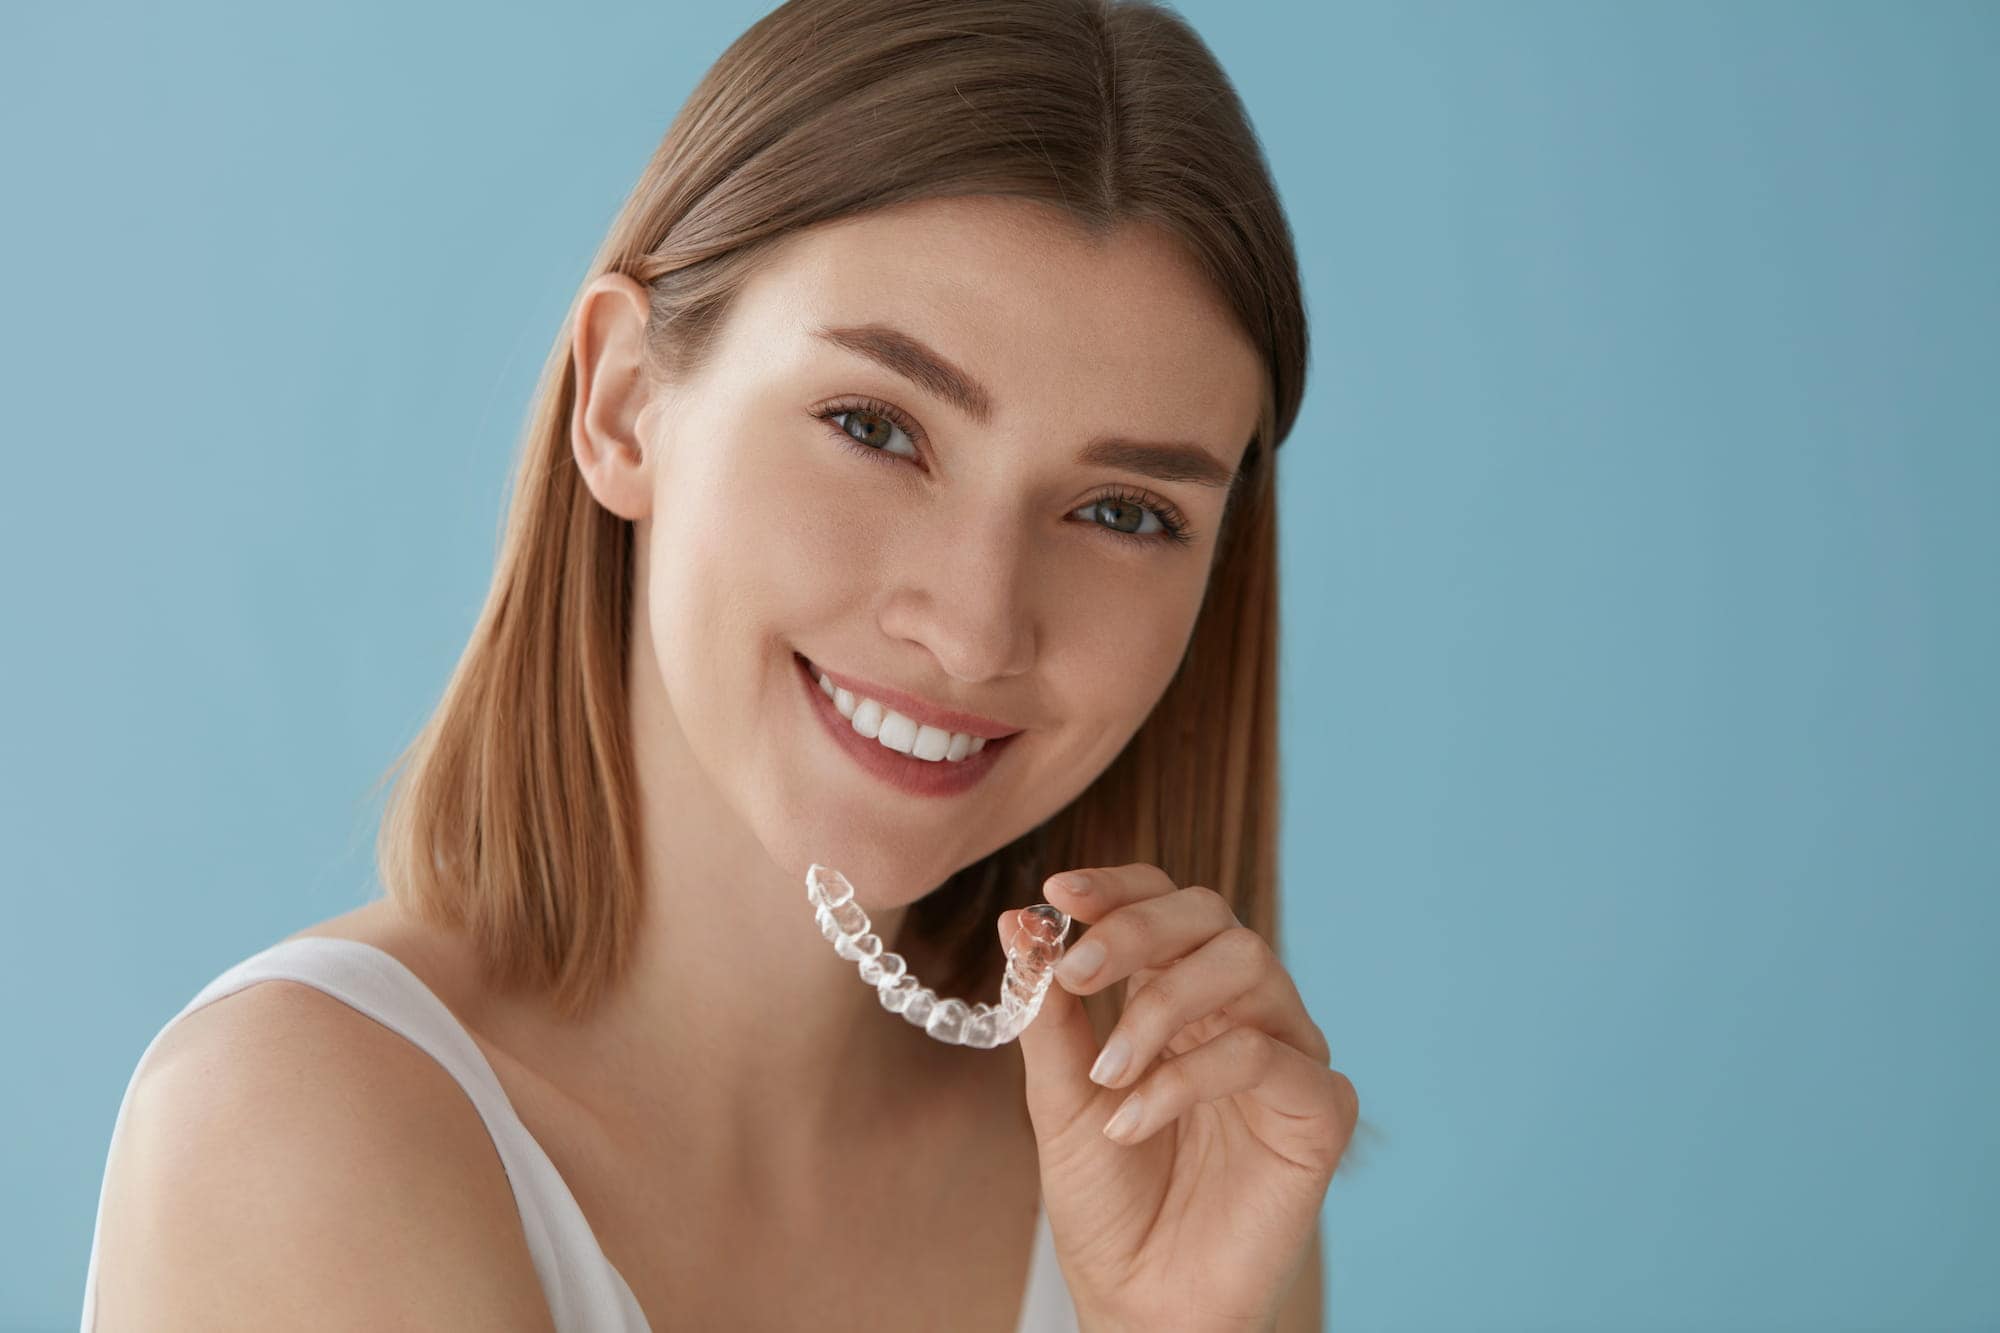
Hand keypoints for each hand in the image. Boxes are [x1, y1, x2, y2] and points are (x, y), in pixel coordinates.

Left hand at [998, 864, 1356, 1332]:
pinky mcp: (1320, 1112)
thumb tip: (1020, 920)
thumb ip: (1048, 1011)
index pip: (1165, 909)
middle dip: (1138, 930)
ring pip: (1248, 965)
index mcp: (1182, 999)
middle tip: (1075, 973)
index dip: (1118, 887)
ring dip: (1160, 1006)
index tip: (1057, 892)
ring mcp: (1286, 1058)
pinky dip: (1188, 1077)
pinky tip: (1132, 1121)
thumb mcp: (1059, 1095)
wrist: (1139, 1305)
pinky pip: (1267, 1055)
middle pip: (1213, 917)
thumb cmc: (1106, 1204)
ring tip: (1106, 1073)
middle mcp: (1242, 1015)